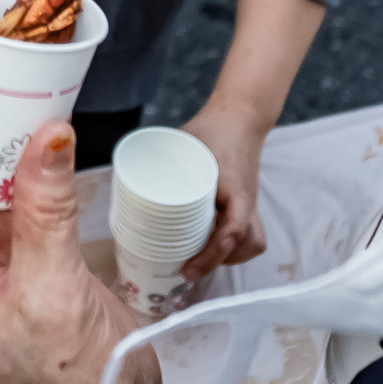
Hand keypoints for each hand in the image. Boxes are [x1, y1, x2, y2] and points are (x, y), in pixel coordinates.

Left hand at [176, 102, 267, 281]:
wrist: (240, 115)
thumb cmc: (213, 130)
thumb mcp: (184, 144)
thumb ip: (161, 162)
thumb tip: (129, 180)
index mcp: (235, 190)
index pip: (231, 232)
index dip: (210, 255)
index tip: (187, 268)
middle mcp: (247, 202)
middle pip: (248, 244)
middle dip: (220, 260)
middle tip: (189, 265)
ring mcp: (250, 203)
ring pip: (253, 242)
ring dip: (230, 256)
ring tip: (201, 258)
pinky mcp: (247, 203)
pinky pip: (250, 233)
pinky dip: (234, 245)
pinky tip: (211, 244)